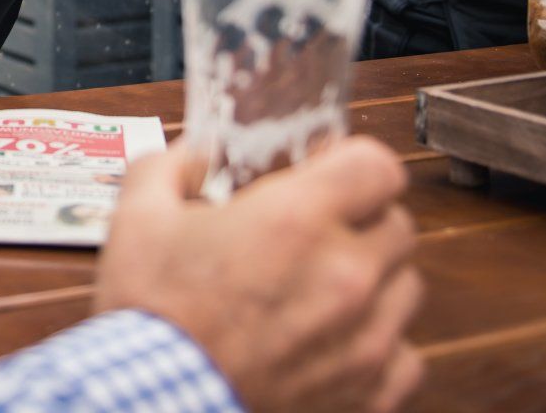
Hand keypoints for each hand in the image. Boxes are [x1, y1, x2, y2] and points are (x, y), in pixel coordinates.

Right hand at [96, 137, 423, 412]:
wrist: (151, 400)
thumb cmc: (149, 313)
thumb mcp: (138, 216)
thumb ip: (171, 166)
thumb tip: (198, 156)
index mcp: (297, 219)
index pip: (378, 166)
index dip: (351, 162)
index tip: (325, 172)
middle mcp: (346, 274)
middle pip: (398, 224)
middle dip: (359, 220)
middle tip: (313, 232)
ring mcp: (367, 338)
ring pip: (407, 287)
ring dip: (374, 280)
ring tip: (320, 289)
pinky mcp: (368, 392)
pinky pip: (407, 356)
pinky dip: (380, 346)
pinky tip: (334, 341)